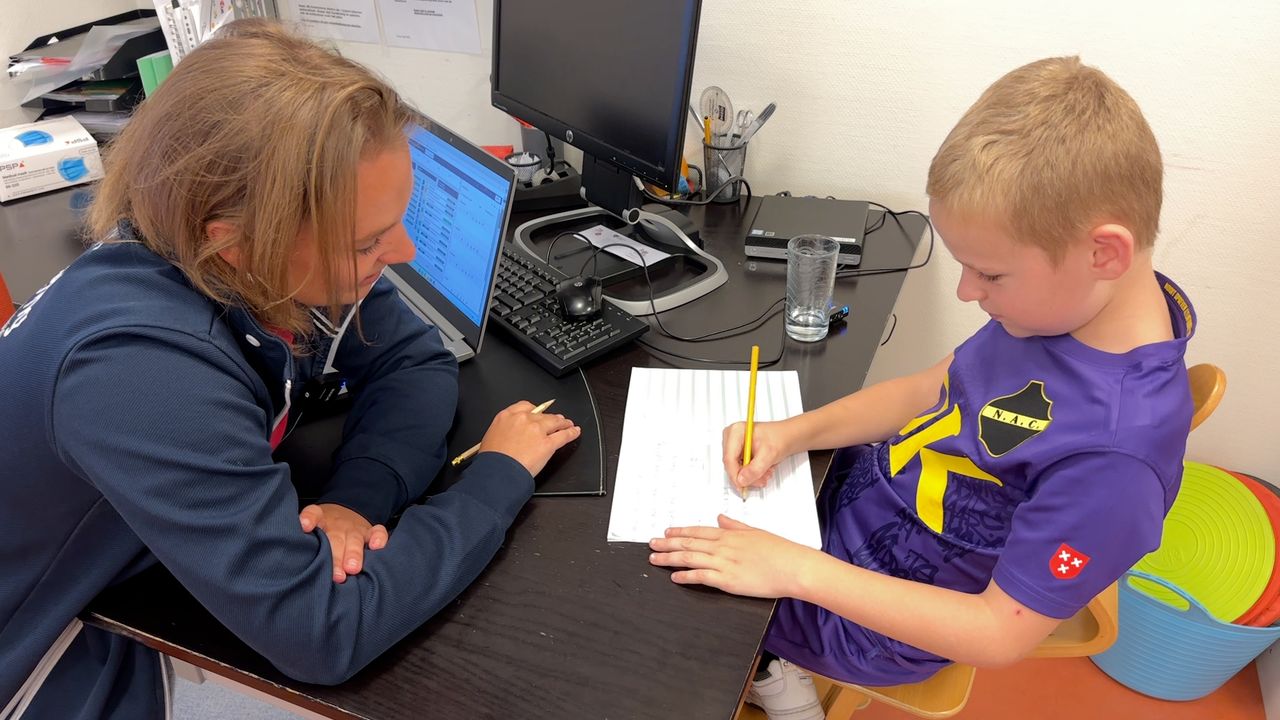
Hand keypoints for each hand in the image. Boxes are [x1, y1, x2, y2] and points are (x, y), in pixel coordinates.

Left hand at [299, 503, 387, 583]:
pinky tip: (376, 547)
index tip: (305, 526)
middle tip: (336, 575)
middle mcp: (337, 525)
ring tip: (352, 569)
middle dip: (335, 558)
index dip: (309, 519)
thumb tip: (293, 570)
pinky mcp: (370, 531)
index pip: (313, 514)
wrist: (345, 515)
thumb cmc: (324, 534)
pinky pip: (377, 532)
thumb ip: (305, 546)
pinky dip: (379, 538)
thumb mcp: (313, 534)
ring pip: (355, 540)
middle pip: (335, 539)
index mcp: (320, 522)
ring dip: (354, 554)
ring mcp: (354, 528)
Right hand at [478, 400, 579, 475]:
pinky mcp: (547, 443)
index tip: (538, 412)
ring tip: (568, 424)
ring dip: (563, 423)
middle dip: (550, 418)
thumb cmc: (492, 460)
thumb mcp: (491, 437)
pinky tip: (575, 432)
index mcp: (506, 417)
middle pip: (542, 414)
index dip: (535, 410)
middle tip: (556, 420)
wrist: (496, 472)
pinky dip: (571, 433)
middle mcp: (523, 420)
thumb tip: (511, 434)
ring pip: (555, 422)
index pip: (525, 406)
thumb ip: (504, 430)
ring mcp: (537, 430)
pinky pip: (563, 435)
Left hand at [648, 515, 821, 597]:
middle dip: (667, 543)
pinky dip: (686, 576)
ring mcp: (724, 563)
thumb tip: (721, 517)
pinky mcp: (728, 580)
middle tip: (651, 543)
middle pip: (689, 543)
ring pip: (690, 558)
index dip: (680, 532)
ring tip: (654, 559)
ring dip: (669, 558)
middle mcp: (724, 546)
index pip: (698, 531)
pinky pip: (701, 577)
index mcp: (730, 534)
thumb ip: (735, 525)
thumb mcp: (756, 532)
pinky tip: (674, 577)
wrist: (793, 566)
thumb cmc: (780, 550)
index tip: (666, 532)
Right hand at [722, 420, 790, 490]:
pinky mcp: (738, 452)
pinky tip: (763, 470)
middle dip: (747, 476)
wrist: (787, 436)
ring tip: (766, 472)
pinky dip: (752, 473)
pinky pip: (740, 468)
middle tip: (761, 479)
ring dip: (752, 475)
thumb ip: (755, 469)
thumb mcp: (769, 454)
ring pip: (736, 469)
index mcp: (736, 432)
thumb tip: (741, 480)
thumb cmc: (780, 437)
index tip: (743, 485)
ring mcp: (734, 445)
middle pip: (731, 465)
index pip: (729, 458)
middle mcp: (732, 437)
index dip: (735, 475)